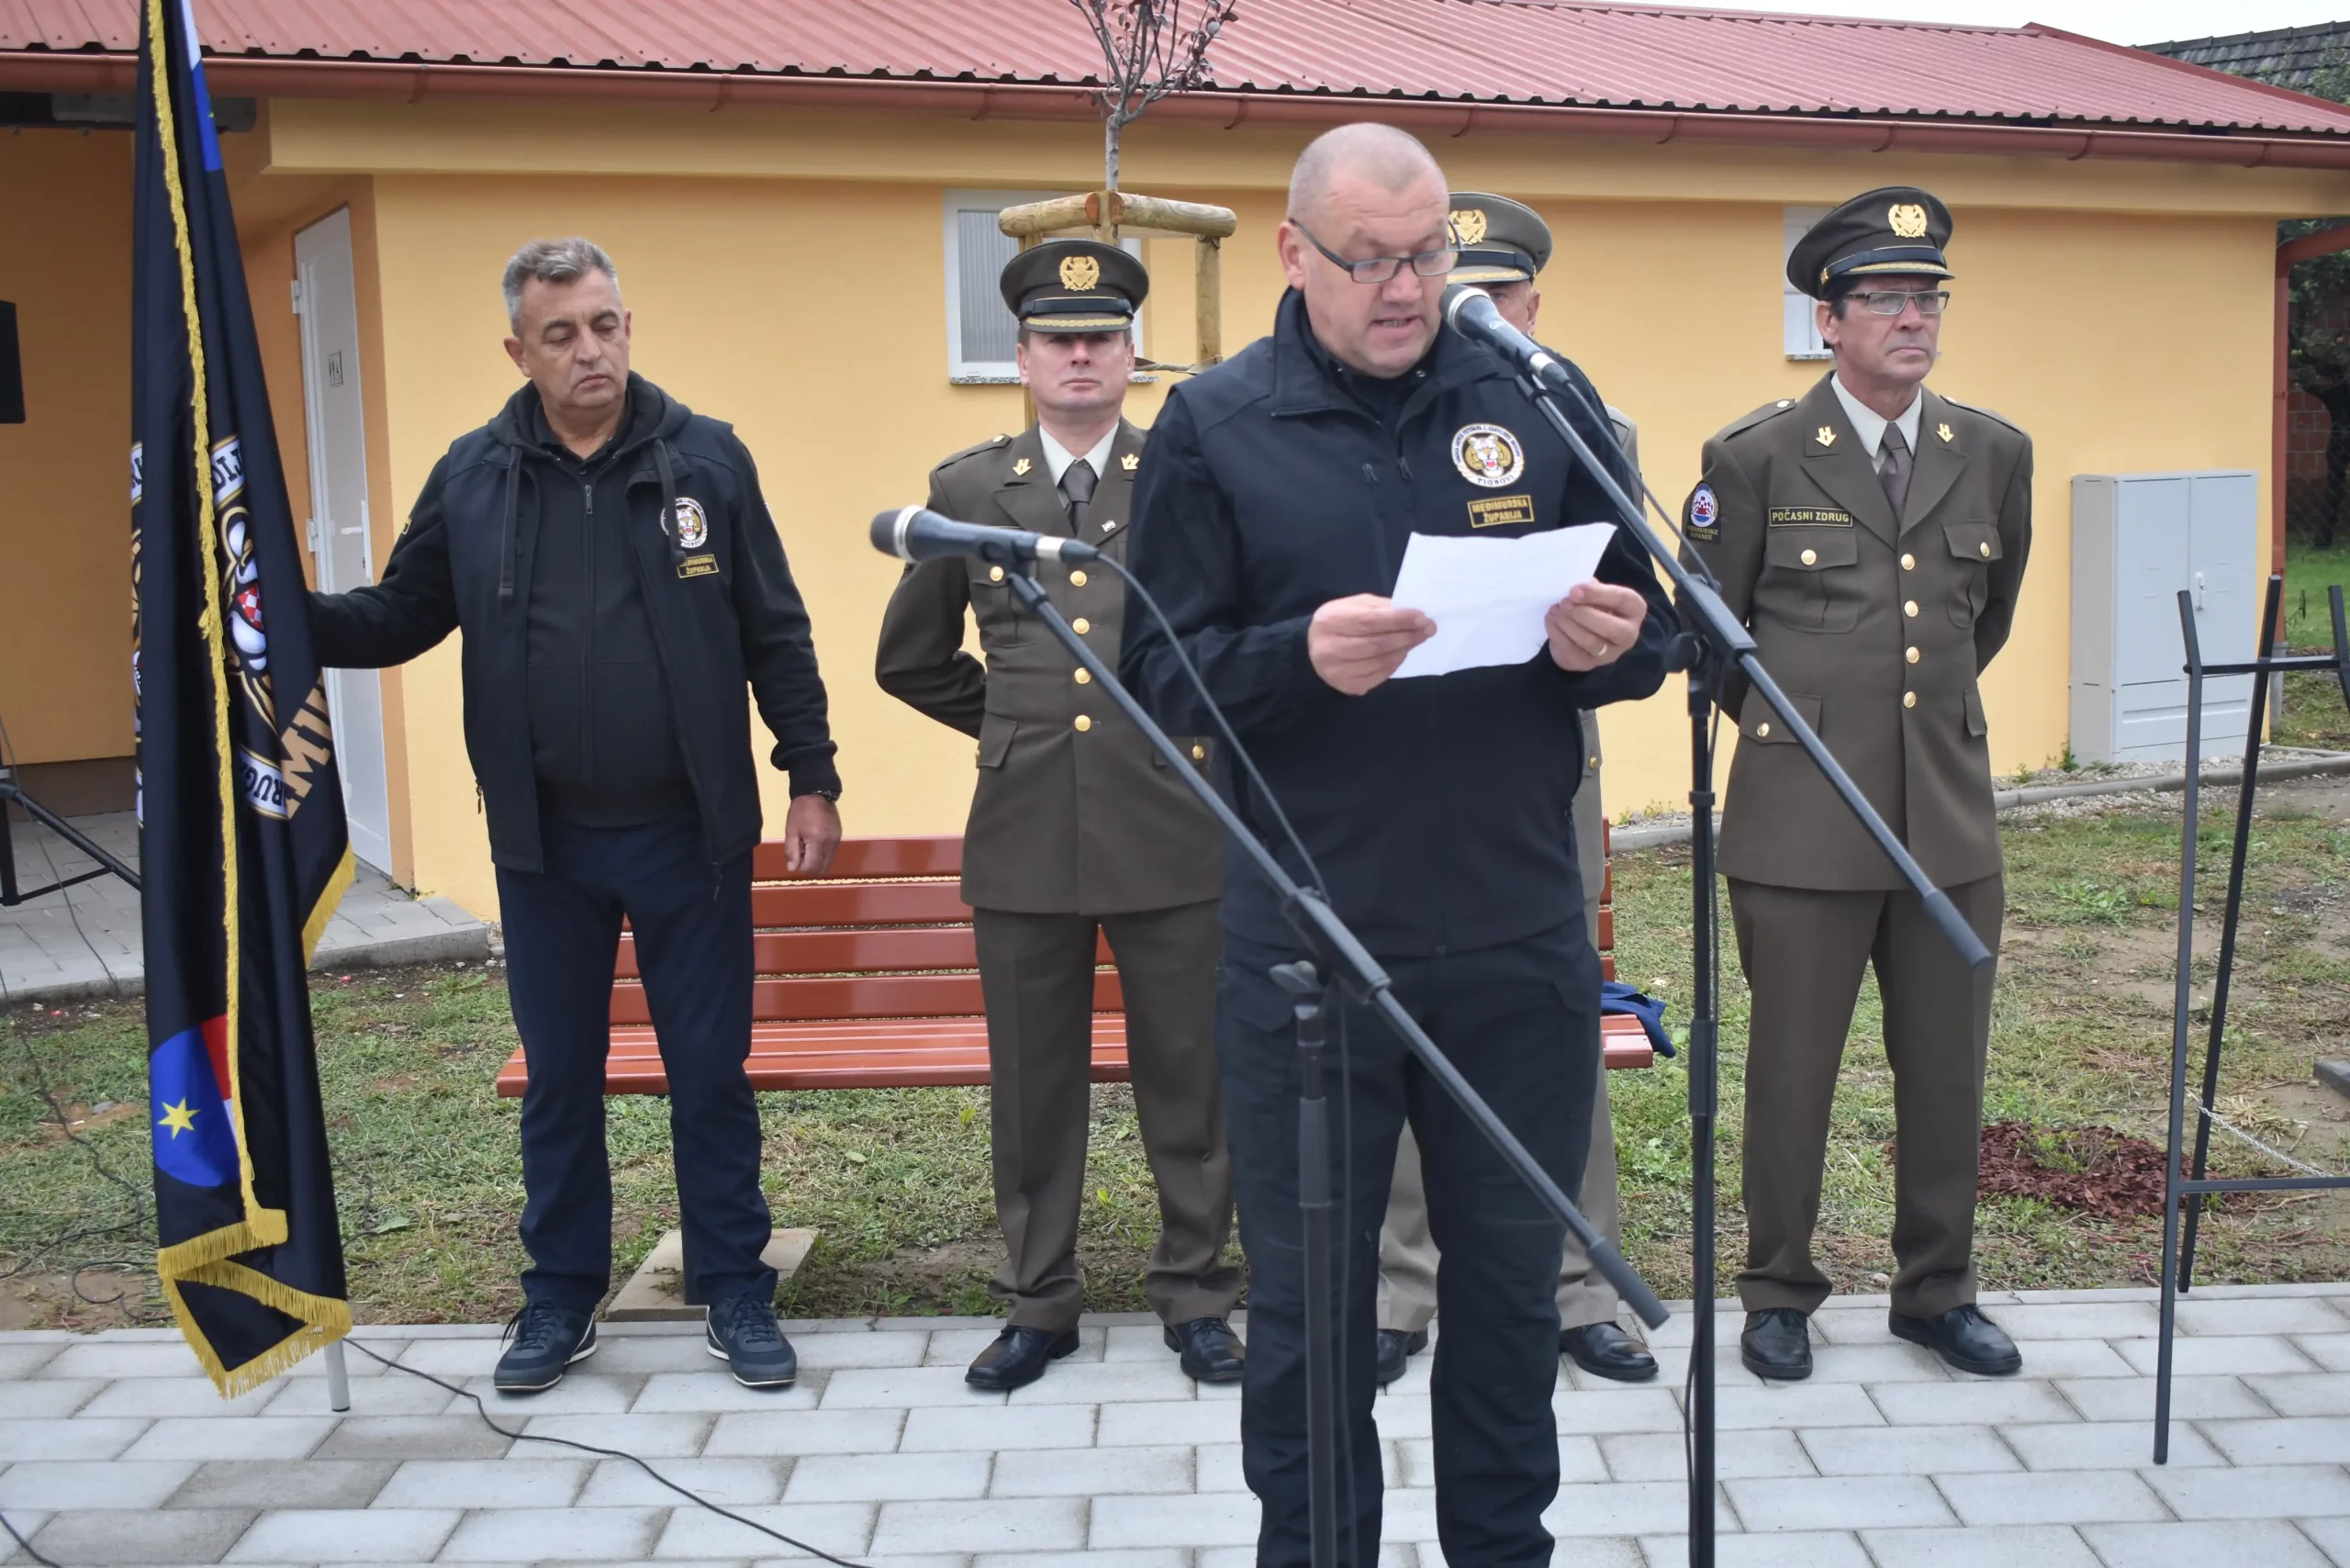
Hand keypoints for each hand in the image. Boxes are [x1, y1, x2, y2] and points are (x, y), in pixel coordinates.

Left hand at [783, 793, 841, 875]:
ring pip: (828, 862)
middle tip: (800, 856)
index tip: (794, 859)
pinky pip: (832, 854)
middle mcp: (831, 843)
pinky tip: (815, 844)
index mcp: (817, 841)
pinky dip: (823, 855)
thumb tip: (792, 868)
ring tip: (807, 849)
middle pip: (822, 868)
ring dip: (817, 862)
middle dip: (810, 867)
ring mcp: (837, 840)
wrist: (817, 793)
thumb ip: (791, 850)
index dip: (801, 868)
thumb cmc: (800, 811)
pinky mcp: (839, 837)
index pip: (812, 867)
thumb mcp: (791, 830)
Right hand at [1308, 595, 1435, 695]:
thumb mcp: (1354, 606)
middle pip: (1378, 644)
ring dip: (1404, 649)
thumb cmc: (1338, 622)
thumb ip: (1381, 608)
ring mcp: (1338, 672)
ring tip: (1416, 639)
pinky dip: (1394, 664)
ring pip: (1381, 661)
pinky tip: (1399, 654)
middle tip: (1428, 629)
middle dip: (1408, 635)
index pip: (1370, 621)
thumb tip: (1414, 614)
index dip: (1399, 619)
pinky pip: (1380, 675)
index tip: (1423, 617)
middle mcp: (1330, 649)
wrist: (1311, 650)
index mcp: (1330, 621)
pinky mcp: (1347, 686)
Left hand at [1545, 581, 1647, 671]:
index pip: (1622, 599)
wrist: (1585, 628)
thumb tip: (1575, 592)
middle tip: (1564, 603)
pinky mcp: (1588, 664)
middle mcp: (1628, 634)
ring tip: (1554, 611)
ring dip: (1568, 624)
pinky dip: (1558, 635)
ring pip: (1590, 642)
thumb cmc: (1593, 604)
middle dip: (1582, 614)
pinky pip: (1572, 652)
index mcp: (1634, 609)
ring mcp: (1610, 653)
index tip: (1574, 590)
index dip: (1597, 594)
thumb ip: (1589, 589)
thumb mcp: (1595, 591)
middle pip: (1609, 627)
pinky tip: (1551, 622)